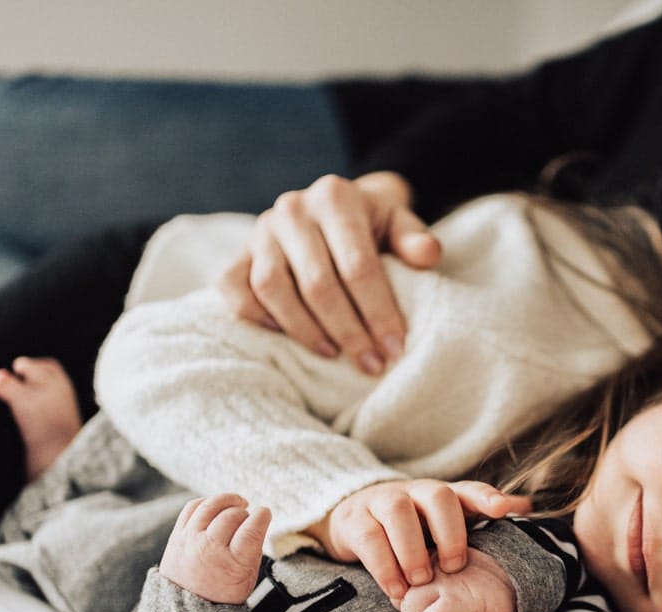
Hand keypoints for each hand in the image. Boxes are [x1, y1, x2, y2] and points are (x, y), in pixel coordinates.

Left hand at [159, 494, 270, 603]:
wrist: (185, 609)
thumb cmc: (223, 591)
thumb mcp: (249, 575)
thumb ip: (254, 546)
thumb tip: (257, 518)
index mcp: (232, 564)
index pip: (251, 529)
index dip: (262, 515)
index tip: (265, 513)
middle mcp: (208, 549)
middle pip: (232, 515)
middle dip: (245, 512)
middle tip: (249, 517)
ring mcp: (189, 540)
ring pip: (211, 506)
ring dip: (228, 500)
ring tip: (237, 503)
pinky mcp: (177, 535)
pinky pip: (193, 507)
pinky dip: (208, 502)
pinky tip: (218, 506)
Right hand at [215, 171, 442, 375]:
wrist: (334, 210)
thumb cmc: (373, 227)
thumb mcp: (400, 225)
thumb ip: (414, 239)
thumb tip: (429, 254)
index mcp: (335, 197)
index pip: (358, 265)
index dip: (378, 311)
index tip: (396, 348)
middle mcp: (292, 209)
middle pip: (317, 283)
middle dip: (348, 331)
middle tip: (370, 364)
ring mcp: (260, 231)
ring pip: (272, 288)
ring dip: (303, 330)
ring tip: (333, 355)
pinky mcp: (238, 253)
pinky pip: (233, 289)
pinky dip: (254, 317)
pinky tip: (285, 338)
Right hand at [306, 479, 530, 598]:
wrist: (353, 519)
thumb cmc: (411, 528)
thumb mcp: (444, 524)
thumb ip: (479, 517)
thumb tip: (527, 505)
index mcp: (443, 495)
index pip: (468, 490)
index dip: (487, 498)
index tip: (502, 511)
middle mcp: (415, 492)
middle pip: (437, 497)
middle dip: (450, 532)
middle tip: (453, 567)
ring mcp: (383, 501)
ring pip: (399, 513)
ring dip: (413, 550)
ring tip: (421, 582)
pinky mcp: (355, 520)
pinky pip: (371, 538)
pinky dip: (385, 567)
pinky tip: (397, 590)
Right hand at [399, 548, 515, 611]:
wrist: (505, 569)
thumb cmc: (496, 604)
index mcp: (457, 602)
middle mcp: (441, 580)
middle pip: (407, 608)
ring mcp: (433, 563)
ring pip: (401, 589)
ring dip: (408, 600)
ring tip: (428, 603)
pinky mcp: (429, 553)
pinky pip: (404, 572)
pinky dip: (408, 583)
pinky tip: (424, 589)